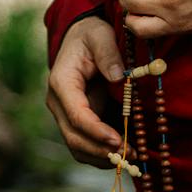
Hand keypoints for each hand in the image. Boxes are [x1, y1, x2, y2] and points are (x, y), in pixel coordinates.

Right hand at [45, 15, 124, 167]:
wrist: (81, 39)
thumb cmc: (91, 35)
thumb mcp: (100, 35)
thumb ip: (108, 53)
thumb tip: (117, 77)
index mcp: (62, 83)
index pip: (77, 115)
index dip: (96, 132)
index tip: (119, 140)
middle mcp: (59, 103)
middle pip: (75, 138)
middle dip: (102, 150)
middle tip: (132, 154)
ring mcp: (66, 115)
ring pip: (79, 148)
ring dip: (104, 157)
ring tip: (133, 156)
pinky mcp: (77, 122)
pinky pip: (87, 146)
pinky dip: (104, 154)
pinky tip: (126, 152)